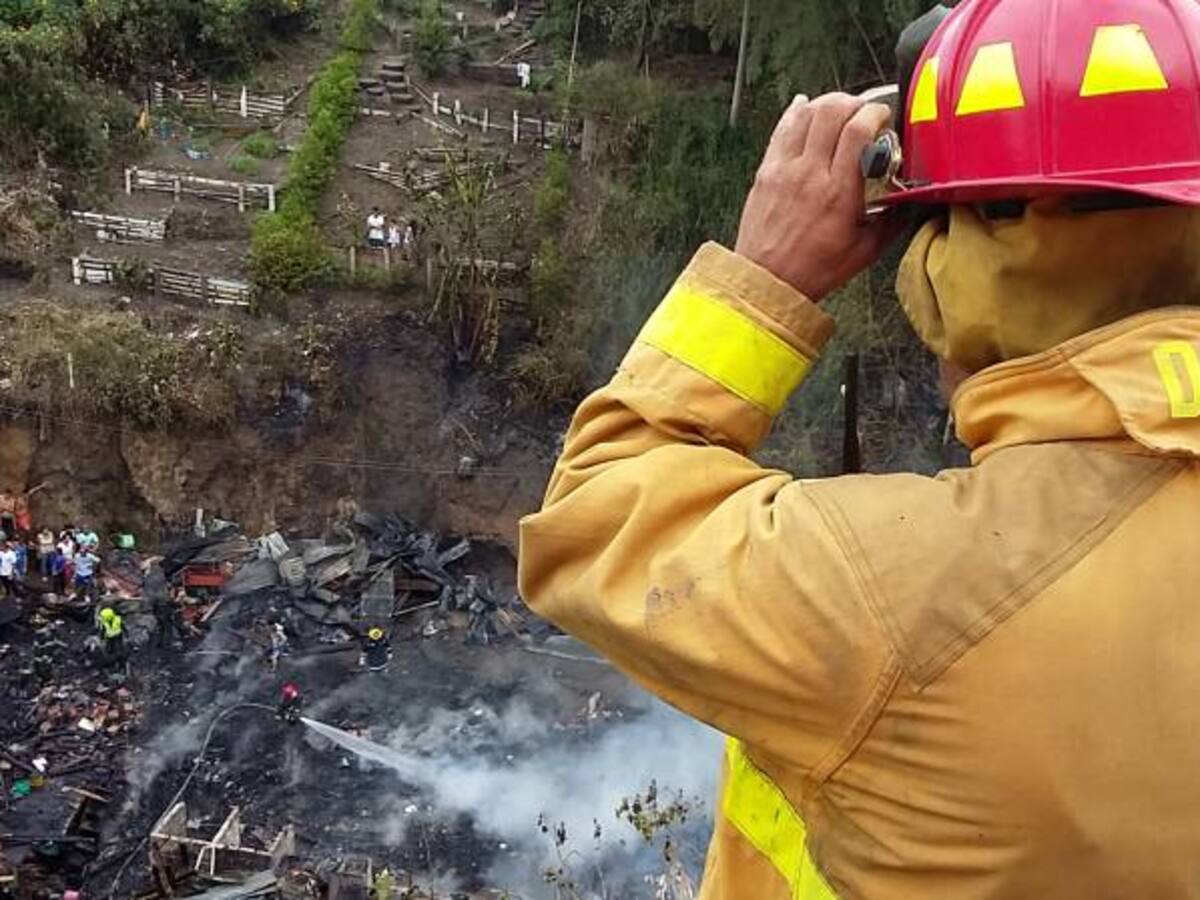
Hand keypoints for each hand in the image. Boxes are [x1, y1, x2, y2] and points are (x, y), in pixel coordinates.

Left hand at [735, 93, 896, 300]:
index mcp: (839, 193)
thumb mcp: (865, 250)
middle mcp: (810, 175)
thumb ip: (892, 221)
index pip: (857, 131)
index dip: (874, 112)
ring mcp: (784, 170)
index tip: (882, 116)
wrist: (766, 281)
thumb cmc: (813, 270)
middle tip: (862, 110)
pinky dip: (795, 112)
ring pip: (805, 114)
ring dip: (826, 104)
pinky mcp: (766, 171)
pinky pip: (781, 129)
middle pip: (831, 112)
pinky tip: (805, 106)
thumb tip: (910, 200)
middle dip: (853, 101)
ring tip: (839, 109)